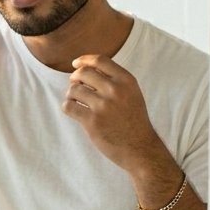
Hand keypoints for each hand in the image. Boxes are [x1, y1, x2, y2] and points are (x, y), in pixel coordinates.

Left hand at [63, 54, 164, 174]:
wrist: (141, 149)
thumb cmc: (132, 120)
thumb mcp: (131, 94)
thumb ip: (113, 79)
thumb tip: (83, 67)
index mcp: (127, 81)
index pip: (100, 60)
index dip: (84, 60)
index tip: (76, 64)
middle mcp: (116, 90)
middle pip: (82, 73)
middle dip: (75, 79)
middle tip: (76, 87)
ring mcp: (103, 106)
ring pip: (73, 90)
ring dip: (71, 95)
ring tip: (78, 103)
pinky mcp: (92, 121)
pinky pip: (68, 106)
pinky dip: (68, 107)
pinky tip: (75, 111)